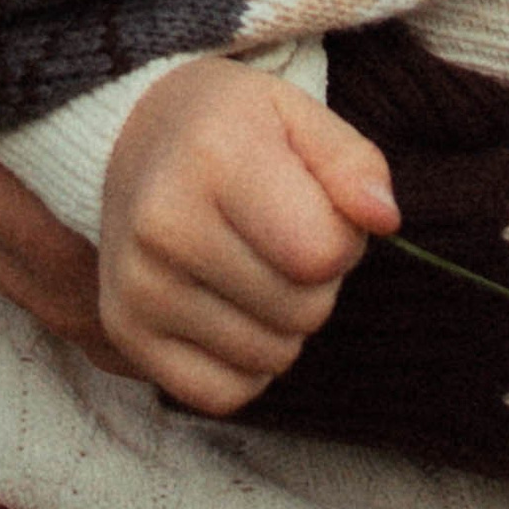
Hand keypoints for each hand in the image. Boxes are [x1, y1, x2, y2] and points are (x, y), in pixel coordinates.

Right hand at [101, 57, 398, 417]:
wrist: (130, 143)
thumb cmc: (230, 131)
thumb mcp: (297, 114)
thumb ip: (353, 163)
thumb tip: (383, 217)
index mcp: (213, 158)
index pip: (322, 252)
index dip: (342, 238)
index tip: (315, 208)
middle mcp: (163, 226)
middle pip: (304, 310)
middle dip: (314, 280)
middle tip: (278, 236)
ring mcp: (137, 288)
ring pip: (272, 357)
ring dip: (282, 322)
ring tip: (250, 265)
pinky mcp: (125, 335)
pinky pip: (226, 394)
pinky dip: (244, 365)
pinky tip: (227, 308)